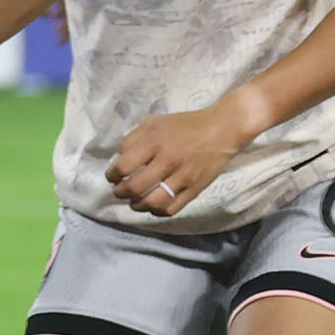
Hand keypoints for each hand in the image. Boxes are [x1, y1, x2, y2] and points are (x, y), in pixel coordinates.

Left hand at [107, 99, 260, 217]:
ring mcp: (183, 177)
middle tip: (119, 191)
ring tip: (134, 202)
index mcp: (154, 142)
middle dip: (121, 193)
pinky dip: (157, 211)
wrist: (222, 129)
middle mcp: (167, 161)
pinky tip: (152, 206)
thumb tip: (118, 160)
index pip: (123, 166)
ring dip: (137, 206)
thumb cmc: (185, 125)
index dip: (112, 175)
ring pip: (152, 203)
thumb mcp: (154, 123)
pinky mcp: (195, 189)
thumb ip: (133, 140)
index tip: (112, 177)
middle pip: (135, 188)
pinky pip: (172, 209)